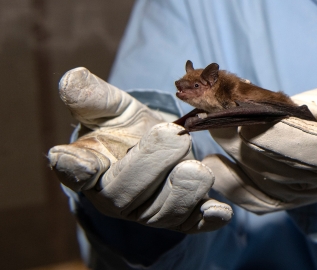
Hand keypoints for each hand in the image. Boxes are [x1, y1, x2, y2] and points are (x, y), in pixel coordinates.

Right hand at [48, 67, 231, 232]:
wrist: (157, 144)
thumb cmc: (126, 126)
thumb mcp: (111, 107)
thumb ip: (93, 96)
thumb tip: (72, 77)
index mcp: (90, 167)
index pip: (77, 170)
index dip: (74, 167)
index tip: (74, 159)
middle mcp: (115, 197)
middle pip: (125, 193)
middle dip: (151, 163)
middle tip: (176, 135)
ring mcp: (147, 211)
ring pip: (161, 212)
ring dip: (182, 191)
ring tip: (198, 169)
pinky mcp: (178, 218)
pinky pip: (191, 224)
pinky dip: (205, 220)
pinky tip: (220, 212)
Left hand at [203, 76, 316, 213]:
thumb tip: (271, 108)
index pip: (311, 147)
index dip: (276, 133)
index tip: (244, 112)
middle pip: (278, 162)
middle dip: (241, 134)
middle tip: (211, 108)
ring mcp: (307, 195)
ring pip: (262, 177)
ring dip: (231, 148)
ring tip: (208, 121)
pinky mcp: (290, 201)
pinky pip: (256, 200)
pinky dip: (231, 183)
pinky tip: (213, 161)